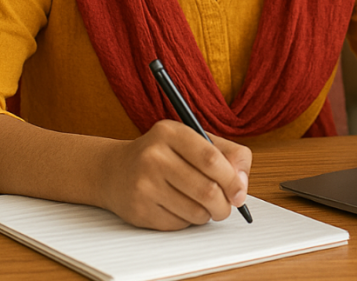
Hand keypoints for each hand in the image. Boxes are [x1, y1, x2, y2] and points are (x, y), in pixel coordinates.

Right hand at [100, 120, 250, 229]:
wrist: (114, 171)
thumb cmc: (162, 155)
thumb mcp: (192, 140)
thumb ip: (226, 153)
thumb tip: (242, 183)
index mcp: (170, 132)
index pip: (211, 158)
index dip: (232, 179)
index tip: (240, 193)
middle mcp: (153, 156)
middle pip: (207, 190)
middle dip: (224, 204)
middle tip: (226, 206)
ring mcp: (143, 184)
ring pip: (195, 211)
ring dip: (207, 214)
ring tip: (203, 206)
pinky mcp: (139, 210)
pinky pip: (178, 224)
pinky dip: (188, 221)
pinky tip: (180, 208)